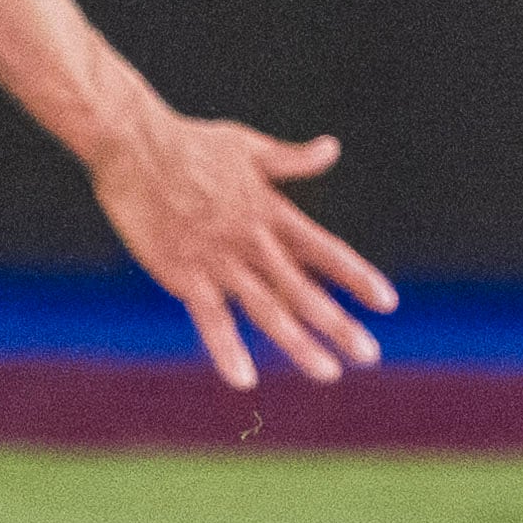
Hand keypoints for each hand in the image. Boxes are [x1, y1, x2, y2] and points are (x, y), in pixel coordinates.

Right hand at [89, 110, 395, 392]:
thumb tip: (332, 148)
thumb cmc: (191, 142)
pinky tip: (244, 379)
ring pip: (266, 309)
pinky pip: (210, 318)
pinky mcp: (184, 273)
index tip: (388, 302)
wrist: (134, 145)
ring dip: (298, 342)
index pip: (324, 250)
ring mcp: (219, 259)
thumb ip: (291, 159)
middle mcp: (252, 240)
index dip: (356, 276)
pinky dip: (226, 348)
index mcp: (270, 211)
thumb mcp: (248, 146)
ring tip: (329, 372)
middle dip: (338, 323)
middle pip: (303, 289)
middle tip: (370, 354)